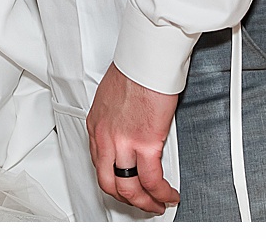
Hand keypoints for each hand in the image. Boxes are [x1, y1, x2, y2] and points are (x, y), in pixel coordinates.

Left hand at [87, 63, 179, 214]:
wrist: (144, 62)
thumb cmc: (132, 72)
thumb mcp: (110, 99)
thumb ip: (115, 120)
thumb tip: (126, 129)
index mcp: (96, 126)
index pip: (99, 164)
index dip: (114, 180)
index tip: (125, 185)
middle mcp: (104, 137)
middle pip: (110, 183)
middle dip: (127, 199)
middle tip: (142, 202)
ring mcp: (123, 142)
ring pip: (129, 188)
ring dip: (144, 202)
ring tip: (157, 204)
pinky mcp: (145, 143)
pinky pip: (152, 180)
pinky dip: (162, 193)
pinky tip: (170, 194)